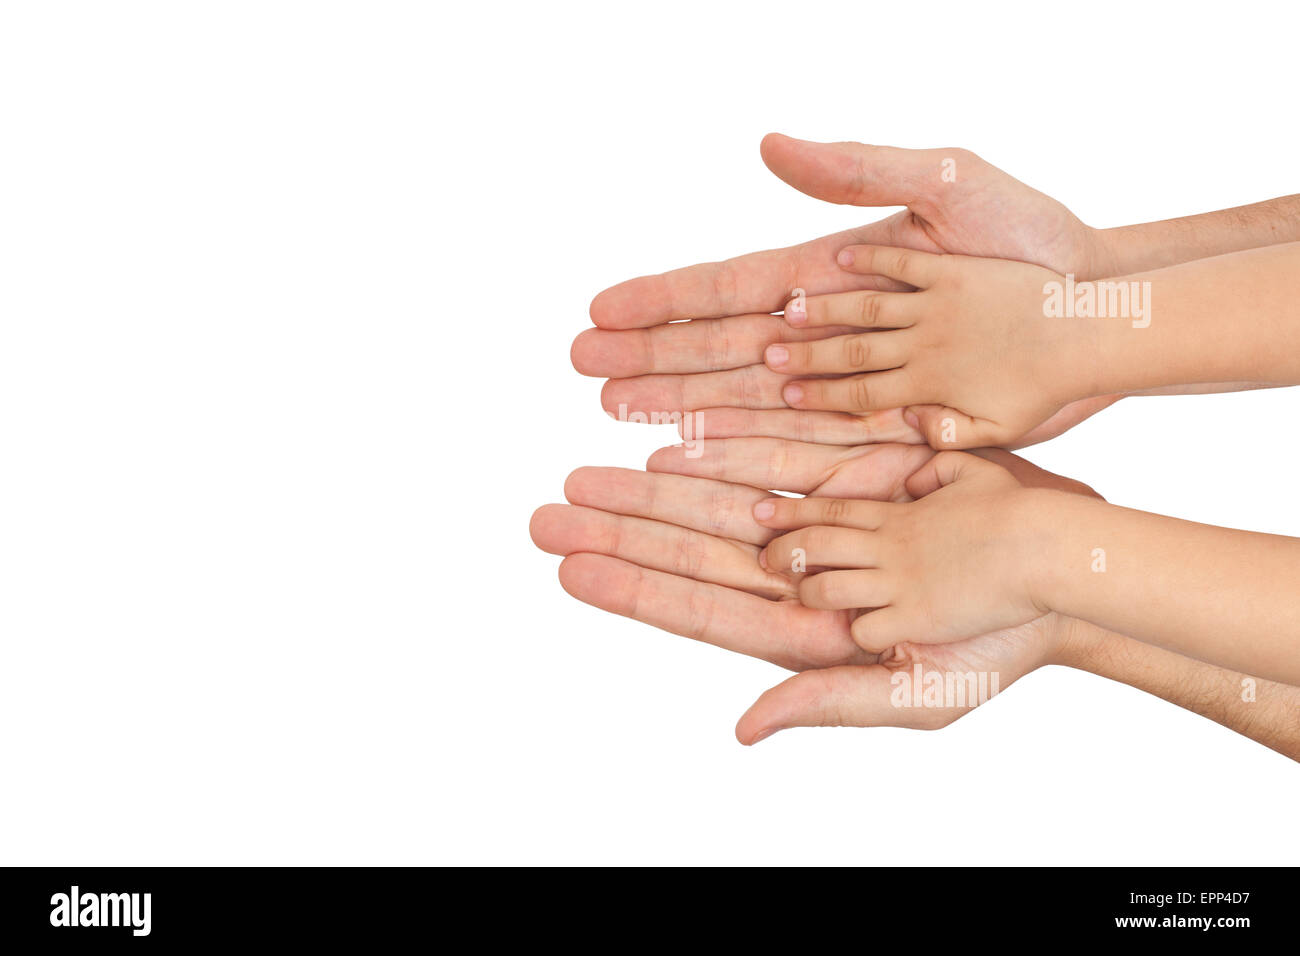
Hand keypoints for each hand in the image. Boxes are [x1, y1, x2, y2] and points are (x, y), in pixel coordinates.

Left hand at [532, 438, 1094, 741]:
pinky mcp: (852, 471)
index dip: (632, 586)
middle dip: (619, 529)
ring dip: (652, 483)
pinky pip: (776, 451)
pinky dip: (724, 442)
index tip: (568, 566)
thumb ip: (824, 703)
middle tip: (547, 513)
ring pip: (718, 496)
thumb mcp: (917, 694)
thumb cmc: (1002, 649)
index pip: (698, 607)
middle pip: (690, 547)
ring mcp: (823, 519)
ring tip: (587, 471)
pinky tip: (673, 434)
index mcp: (806, 630)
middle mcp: (802, 571)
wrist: (1066, 572)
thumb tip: (744, 729)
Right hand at [574, 134, 1120, 447]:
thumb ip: (855, 170)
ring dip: (682, 409)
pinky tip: (702, 461)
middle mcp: (827, 330)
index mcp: (830, 270)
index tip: (599, 311)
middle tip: (583, 372)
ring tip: (621, 417)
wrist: (1093, 307)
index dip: (662, 301)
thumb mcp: (946, 184)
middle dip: (651, 358)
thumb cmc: (1027, 237)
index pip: (728, 288)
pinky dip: (749, 455)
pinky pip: (804, 447)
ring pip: (748, 403)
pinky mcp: (885, 427)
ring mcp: (850, 382)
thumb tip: (766, 143)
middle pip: (720, 349)